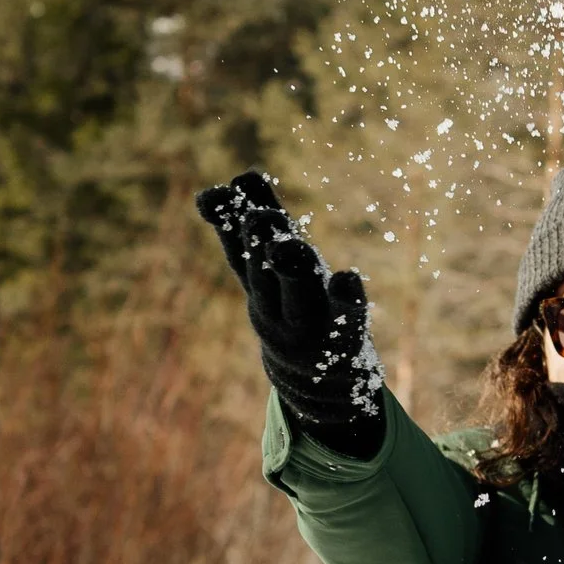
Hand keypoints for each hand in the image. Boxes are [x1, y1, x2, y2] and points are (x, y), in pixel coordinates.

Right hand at [195, 171, 384, 449]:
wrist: (320, 387)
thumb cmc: (299, 311)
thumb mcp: (277, 273)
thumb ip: (262, 227)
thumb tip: (242, 175)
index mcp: (262, 286)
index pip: (240, 252)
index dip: (227, 224)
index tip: (215, 195)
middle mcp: (277, 308)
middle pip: (262, 276)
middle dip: (258, 246)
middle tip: (258, 217)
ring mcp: (308, 327)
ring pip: (294, 296)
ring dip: (291, 268)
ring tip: (289, 244)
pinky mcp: (344, 341)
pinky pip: (344, 320)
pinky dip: (345, 300)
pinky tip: (347, 278)